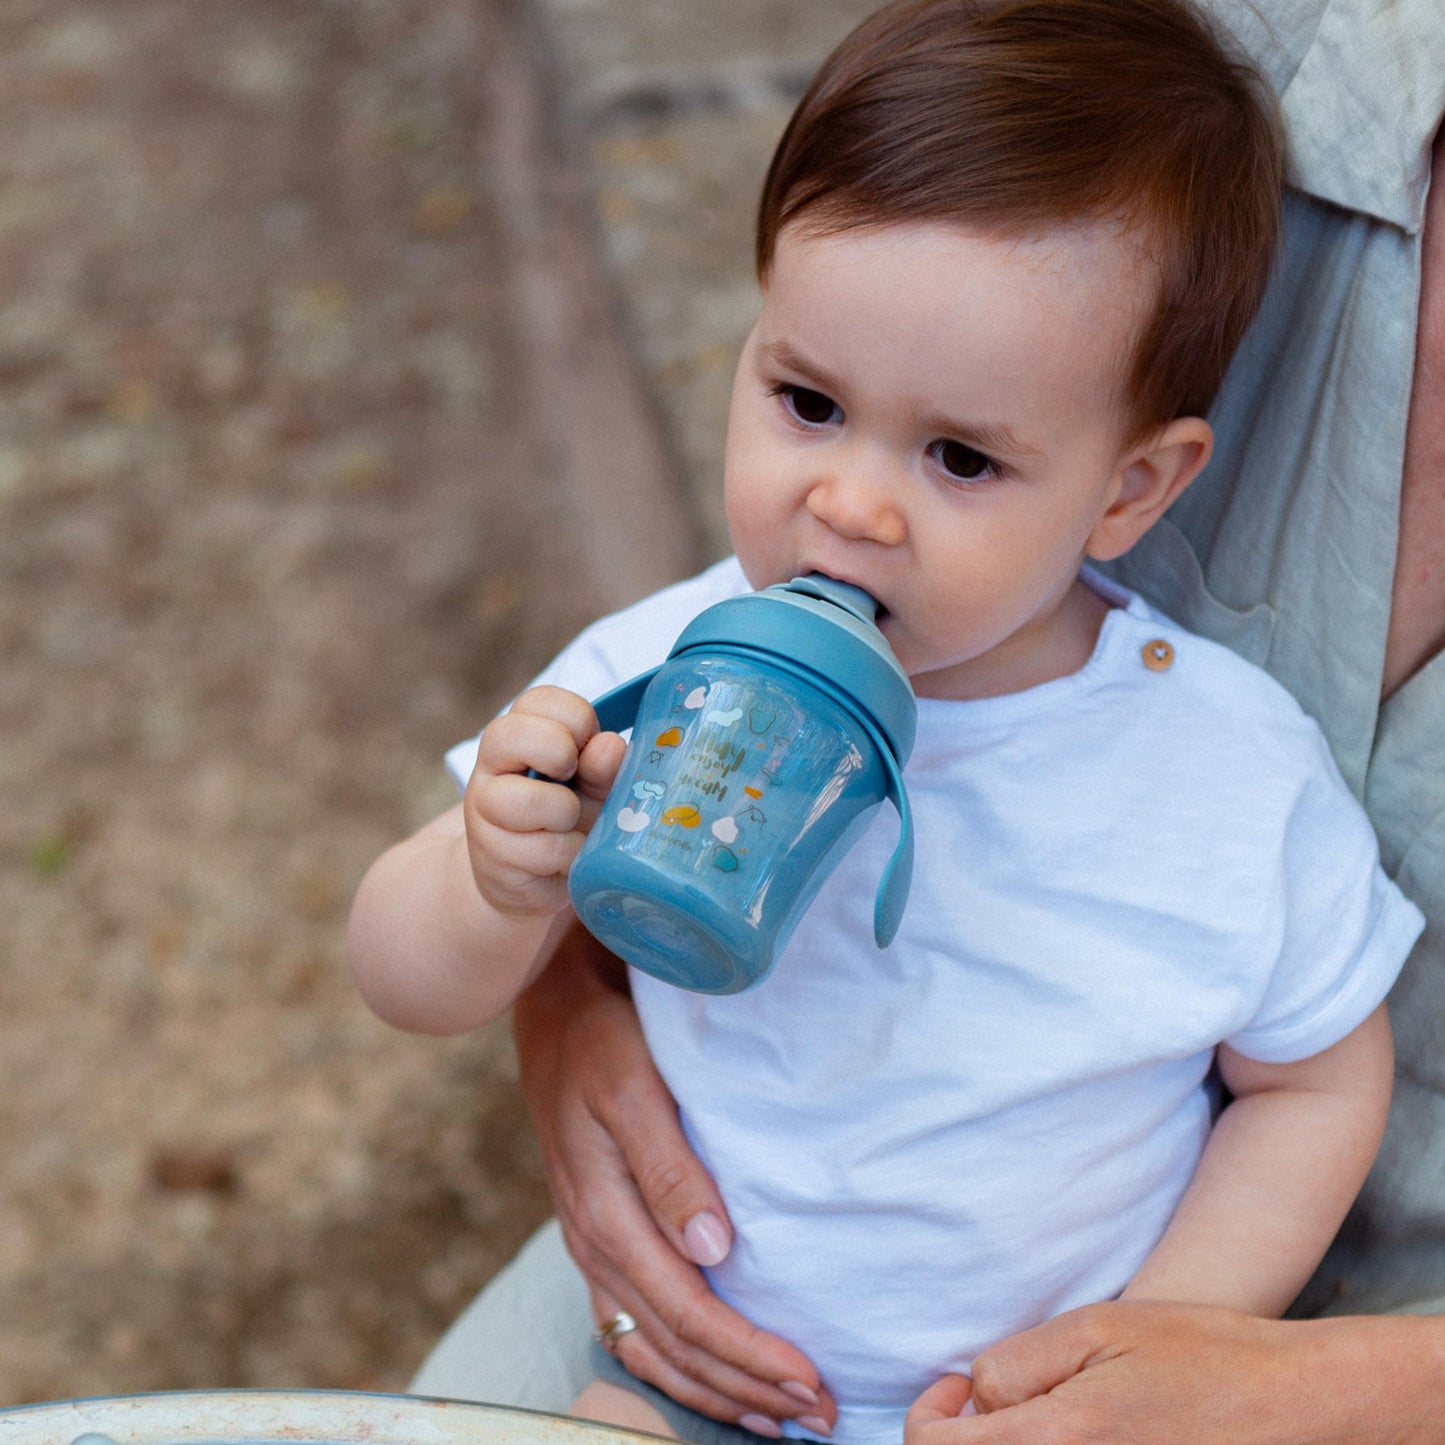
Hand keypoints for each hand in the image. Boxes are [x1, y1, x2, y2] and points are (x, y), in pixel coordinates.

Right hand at [465, 686, 624, 917]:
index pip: (540, 700)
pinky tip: (563, 857)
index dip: (578, 720)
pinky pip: (544, 850)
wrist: (533, 879)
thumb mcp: (594, 786)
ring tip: (569, 825)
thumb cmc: (568, 819)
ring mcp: (483, 809)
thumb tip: (610, 745)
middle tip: (571, 778)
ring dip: (566, 815)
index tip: (588, 747)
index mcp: (519, 733)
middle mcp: (491, 764)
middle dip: (561, 756)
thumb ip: (604, 766)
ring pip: (529, 801)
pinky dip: (569, 855)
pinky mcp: (489, 854)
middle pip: (513, 734)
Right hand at [514, 924, 837, 1436]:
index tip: (806, 1378)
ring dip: (716, 1388)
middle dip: (745, 1387)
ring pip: (653, 1348)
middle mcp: (596, 1246)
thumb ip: (668, 1167)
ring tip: (776, 1415)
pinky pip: (636, 1327)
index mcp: (606, 1215)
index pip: (685, 1311)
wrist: (556, 1013)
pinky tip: (713, 1376)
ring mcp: (594, 1248)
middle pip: (674, 1345)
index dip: (745, 1354)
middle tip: (818, 1413)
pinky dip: (679, 1365)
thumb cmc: (603, 1042)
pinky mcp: (600, 1238)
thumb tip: (711, 1248)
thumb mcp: (633, 1089)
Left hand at [903, 1300, 1444, 1444]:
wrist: (1293, 1409)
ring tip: (1042, 1416)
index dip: (928, 1416)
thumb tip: (971, 1400)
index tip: (957, 1388)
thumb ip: (1016, 1366)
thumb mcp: (1097, 1330)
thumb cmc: (1199, 1357)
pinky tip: (1074, 1435)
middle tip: (987, 1404)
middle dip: (967, 1440)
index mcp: (1059, 1442)